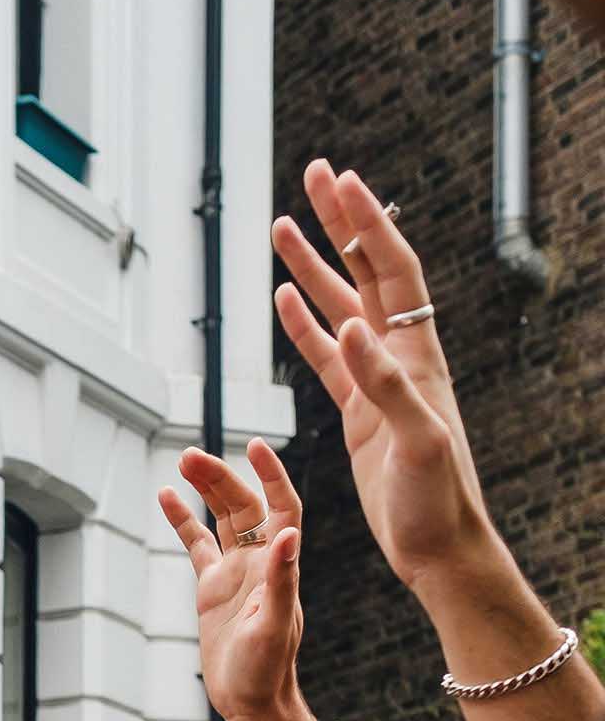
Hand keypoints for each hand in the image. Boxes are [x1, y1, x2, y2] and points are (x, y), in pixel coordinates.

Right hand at [158, 440, 317, 720]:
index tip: (255, 446)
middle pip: (243, 505)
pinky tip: (167, 497)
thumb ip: (282, 581)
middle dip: (219, 477)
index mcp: (280, 565)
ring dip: (204, 488)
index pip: (281, 506)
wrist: (252, 701)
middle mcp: (260, 561)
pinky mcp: (213, 588)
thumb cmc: (267, 671)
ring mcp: (235, 571)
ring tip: (182, 460)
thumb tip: (288, 535)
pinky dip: (183, 520)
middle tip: (190, 455)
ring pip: (220, 517)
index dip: (271, 475)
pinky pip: (197, 545)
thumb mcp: (274, 626)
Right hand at [273, 163, 489, 598]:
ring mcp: (377, 383)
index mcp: (416, 357)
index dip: (367, 223)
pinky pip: (326, 356)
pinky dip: (305, 324)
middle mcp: (399, 358)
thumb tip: (353, 325)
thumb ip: (385, 383)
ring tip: (282, 226)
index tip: (342, 180)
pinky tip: (284, 298)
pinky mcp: (359, 414)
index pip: (392, 271)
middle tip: (314, 175)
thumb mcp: (417, 440)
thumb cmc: (437, 500)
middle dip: (340, 222)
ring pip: (340, 307)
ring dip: (313, 266)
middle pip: (365, 271)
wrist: (438, 546)